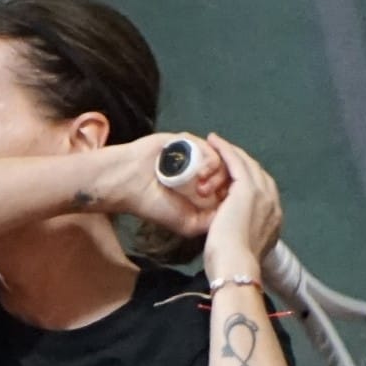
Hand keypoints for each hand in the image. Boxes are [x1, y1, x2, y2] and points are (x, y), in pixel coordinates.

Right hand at [93, 131, 230, 235]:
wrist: (131, 185)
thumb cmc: (156, 206)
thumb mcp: (189, 224)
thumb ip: (212, 221)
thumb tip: (233, 213)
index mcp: (205, 188)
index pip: (232, 188)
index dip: (234, 196)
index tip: (227, 208)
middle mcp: (203, 170)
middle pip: (231, 172)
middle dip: (226, 185)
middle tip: (208, 197)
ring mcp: (196, 155)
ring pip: (223, 160)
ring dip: (217, 175)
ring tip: (201, 189)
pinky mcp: (189, 141)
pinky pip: (209, 148)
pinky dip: (209, 162)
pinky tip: (200, 176)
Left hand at [202, 132, 281, 270]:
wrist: (237, 268)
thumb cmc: (234, 267)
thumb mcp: (245, 249)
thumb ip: (245, 237)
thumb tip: (238, 236)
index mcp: (274, 219)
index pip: (263, 191)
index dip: (248, 180)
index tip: (233, 176)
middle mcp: (273, 203)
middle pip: (258, 173)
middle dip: (241, 162)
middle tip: (224, 154)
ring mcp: (263, 194)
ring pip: (247, 164)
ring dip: (232, 152)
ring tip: (216, 143)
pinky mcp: (247, 188)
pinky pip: (235, 161)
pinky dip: (225, 149)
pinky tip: (213, 141)